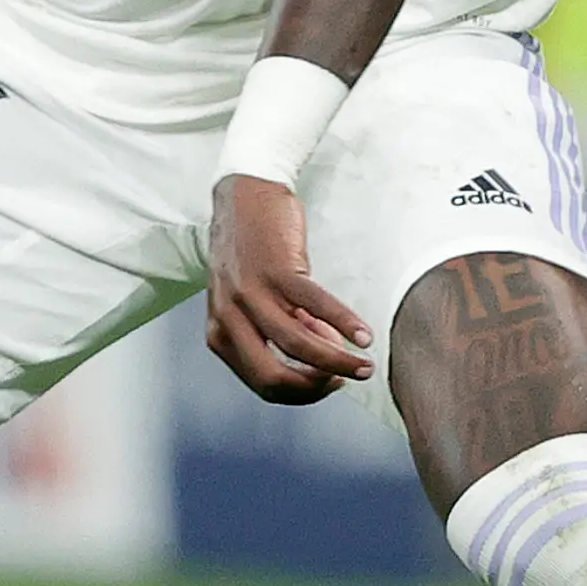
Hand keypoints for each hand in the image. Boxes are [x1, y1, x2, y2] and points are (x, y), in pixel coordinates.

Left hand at [205, 174, 374, 404]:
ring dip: (336, 362)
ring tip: (365, 365)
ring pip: (296, 346)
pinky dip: (344, 324)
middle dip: (315, 388)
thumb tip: (325, 354)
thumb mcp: (255, 297)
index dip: (301, 392)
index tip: (329, 383)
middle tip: (347, 381)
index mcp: (221, 331)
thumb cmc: (252, 249)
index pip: (262, 382)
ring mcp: (250, 293)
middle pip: (272, 376)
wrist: (243, 194)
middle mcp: (229, 317)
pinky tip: (364, 336)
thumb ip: (284, 327)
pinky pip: (315, 306)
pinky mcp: (275, 269)